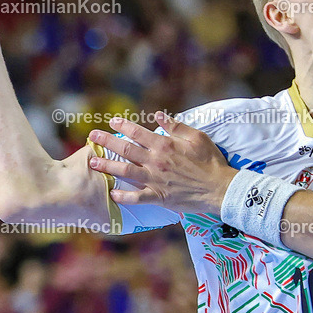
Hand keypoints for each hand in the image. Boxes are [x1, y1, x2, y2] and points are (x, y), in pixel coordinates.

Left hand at [88, 113, 236, 213]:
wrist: (219, 188)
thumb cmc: (211, 161)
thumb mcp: (197, 137)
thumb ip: (176, 126)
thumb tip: (158, 114)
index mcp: (165, 145)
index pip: (138, 132)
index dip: (123, 125)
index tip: (112, 121)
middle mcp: (156, 161)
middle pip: (126, 149)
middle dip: (107, 141)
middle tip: (92, 136)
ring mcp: (156, 180)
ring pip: (126, 171)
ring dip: (108, 166)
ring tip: (93, 162)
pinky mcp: (159, 197)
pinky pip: (137, 198)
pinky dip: (124, 197)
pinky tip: (113, 195)